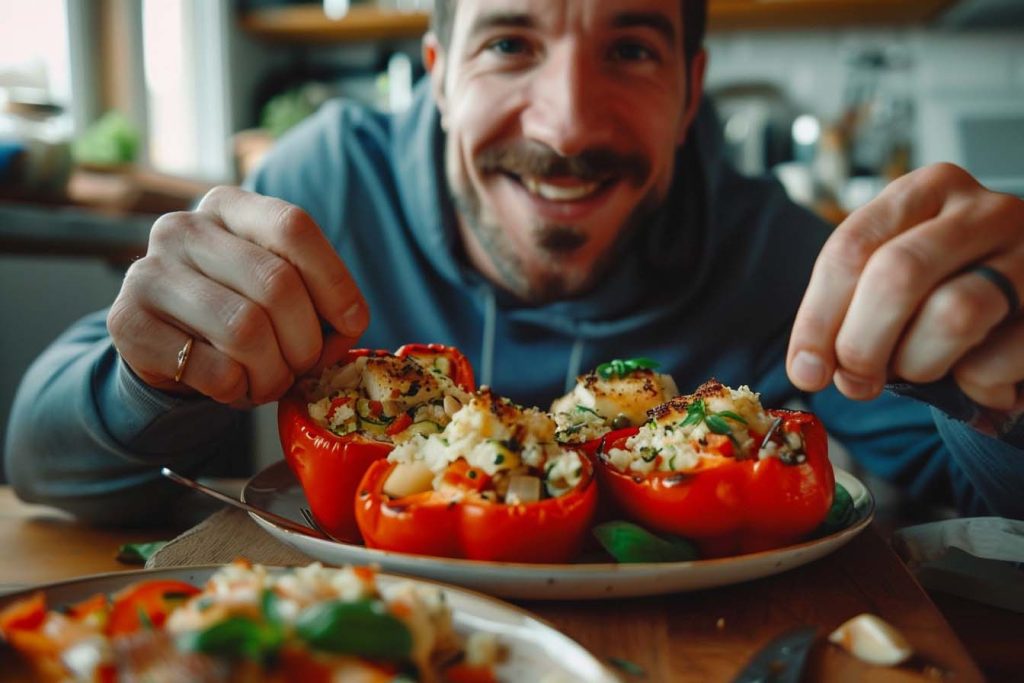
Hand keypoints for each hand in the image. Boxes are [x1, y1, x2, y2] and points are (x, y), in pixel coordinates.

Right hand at [107, 187, 368, 405]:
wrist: (165, 344)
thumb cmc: (240, 310)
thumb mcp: (280, 288)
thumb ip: (319, 296)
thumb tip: (348, 324)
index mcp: (230, 205)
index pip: (293, 227)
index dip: (335, 282)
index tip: (351, 323)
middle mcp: (184, 228)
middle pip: (276, 285)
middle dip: (306, 341)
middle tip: (303, 365)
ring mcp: (148, 272)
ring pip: (245, 330)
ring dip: (274, 373)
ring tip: (270, 380)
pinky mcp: (127, 322)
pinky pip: (213, 368)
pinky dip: (239, 390)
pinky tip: (234, 386)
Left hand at [786, 163, 1023, 410]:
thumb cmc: (950, 292)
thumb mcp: (896, 279)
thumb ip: (850, 310)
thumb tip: (809, 370)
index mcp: (926, 191)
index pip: (851, 248)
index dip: (818, 318)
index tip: (806, 370)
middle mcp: (983, 210)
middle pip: (897, 275)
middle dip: (862, 343)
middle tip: (856, 382)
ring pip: (954, 314)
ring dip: (918, 363)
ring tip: (921, 371)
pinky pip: (998, 359)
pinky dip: (975, 386)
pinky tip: (977, 379)